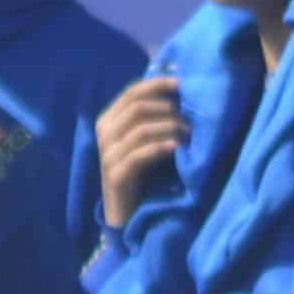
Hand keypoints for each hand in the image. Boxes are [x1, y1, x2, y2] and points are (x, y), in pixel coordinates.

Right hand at [97, 75, 182, 227]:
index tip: (182, 82)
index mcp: (108, 120)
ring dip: (169, 128)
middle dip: (167, 108)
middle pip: (137, 107)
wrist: (127, 211)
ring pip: (140, 129)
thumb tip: (177, 86)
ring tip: (188, 135)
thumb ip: (152, 116)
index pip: (131, 92)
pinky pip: (138, 155)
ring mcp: (107, 155)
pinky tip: (176, 148)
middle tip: (190, 119)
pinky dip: (160, 147)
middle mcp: (103, 134)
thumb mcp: (144, 139)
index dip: (157, 84)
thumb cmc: (141, 171)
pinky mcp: (115, 176)